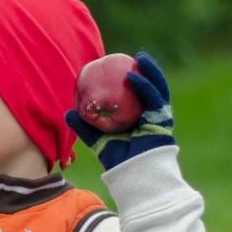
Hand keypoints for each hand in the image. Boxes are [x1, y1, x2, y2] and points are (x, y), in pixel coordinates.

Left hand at [65, 51, 175, 170]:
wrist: (132, 175)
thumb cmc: (116, 160)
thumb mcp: (97, 139)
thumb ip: (85, 126)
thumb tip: (68, 112)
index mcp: (139, 117)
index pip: (138, 94)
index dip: (133, 79)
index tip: (121, 65)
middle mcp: (151, 115)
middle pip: (151, 87)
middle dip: (146, 70)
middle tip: (133, 56)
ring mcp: (159, 117)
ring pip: (157, 89)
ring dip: (150, 71)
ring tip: (140, 57)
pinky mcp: (163, 121)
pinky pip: (154, 99)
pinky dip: (144, 86)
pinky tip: (132, 76)